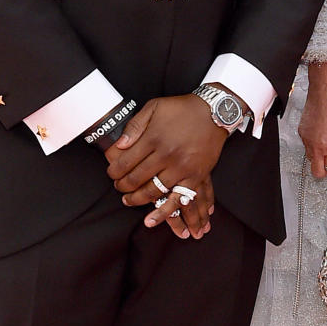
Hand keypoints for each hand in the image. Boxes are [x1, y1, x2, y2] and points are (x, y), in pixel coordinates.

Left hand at [105, 94, 227, 231]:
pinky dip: (164, 211)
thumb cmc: (183, 109)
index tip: (111, 174)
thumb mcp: (154, 107)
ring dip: (137, 199)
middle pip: (137, 178)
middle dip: (123, 186)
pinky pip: (178, 198)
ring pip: (153, 191)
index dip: (114, 171)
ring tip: (129, 201)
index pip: (126, 161)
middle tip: (118, 188)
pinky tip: (152, 218)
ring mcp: (182, 167)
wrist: (215, 111)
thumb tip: (120, 145)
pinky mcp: (196, 176)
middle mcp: (166, 154)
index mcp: (154, 137)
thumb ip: (135, 125)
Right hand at [299, 63, 326, 177]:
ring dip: (318, 157)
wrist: (326, 88)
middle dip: (325, 170)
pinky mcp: (301, 131)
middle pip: (316, 171)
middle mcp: (316, 145)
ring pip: (310, 159)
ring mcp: (307, 139)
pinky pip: (306, 145)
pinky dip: (313, 145)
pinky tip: (321, 135)